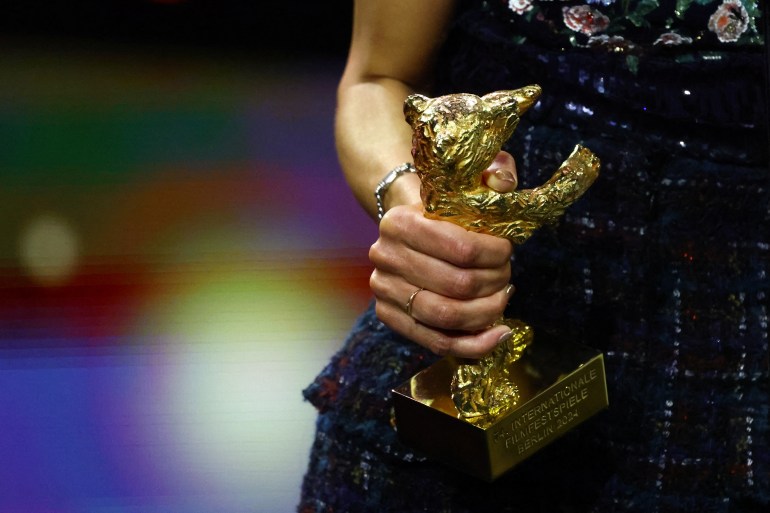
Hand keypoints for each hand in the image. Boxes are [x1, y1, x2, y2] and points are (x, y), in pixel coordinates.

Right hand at [369, 152, 517, 357]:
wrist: (407, 225)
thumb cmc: (443, 208)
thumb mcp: (467, 184)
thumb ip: (491, 177)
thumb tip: (503, 182)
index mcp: (400, 221)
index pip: (460, 247)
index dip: (495, 254)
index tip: (509, 251)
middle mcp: (385, 256)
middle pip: (456, 285)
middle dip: (493, 284)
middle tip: (507, 277)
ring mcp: (384, 289)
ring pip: (446, 316)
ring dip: (486, 313)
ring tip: (503, 300)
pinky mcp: (389, 316)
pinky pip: (436, 342)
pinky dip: (474, 344)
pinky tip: (499, 334)